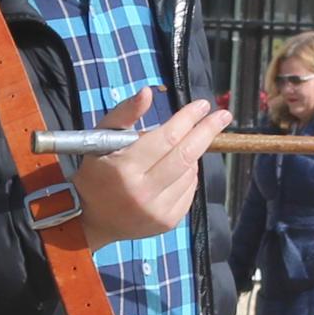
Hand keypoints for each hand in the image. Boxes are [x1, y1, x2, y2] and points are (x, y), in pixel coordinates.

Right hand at [62, 93, 227, 245]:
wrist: (91, 220)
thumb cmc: (97, 172)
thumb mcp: (102, 138)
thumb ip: (124, 113)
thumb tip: (148, 92)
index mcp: (124, 168)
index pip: (166, 137)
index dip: (188, 118)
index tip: (202, 105)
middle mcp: (143, 192)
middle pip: (186, 155)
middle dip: (207, 131)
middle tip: (222, 115)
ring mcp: (157, 210)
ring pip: (190, 172)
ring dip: (191, 154)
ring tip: (180, 148)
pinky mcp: (167, 222)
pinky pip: (190, 191)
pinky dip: (188, 175)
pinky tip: (175, 170)